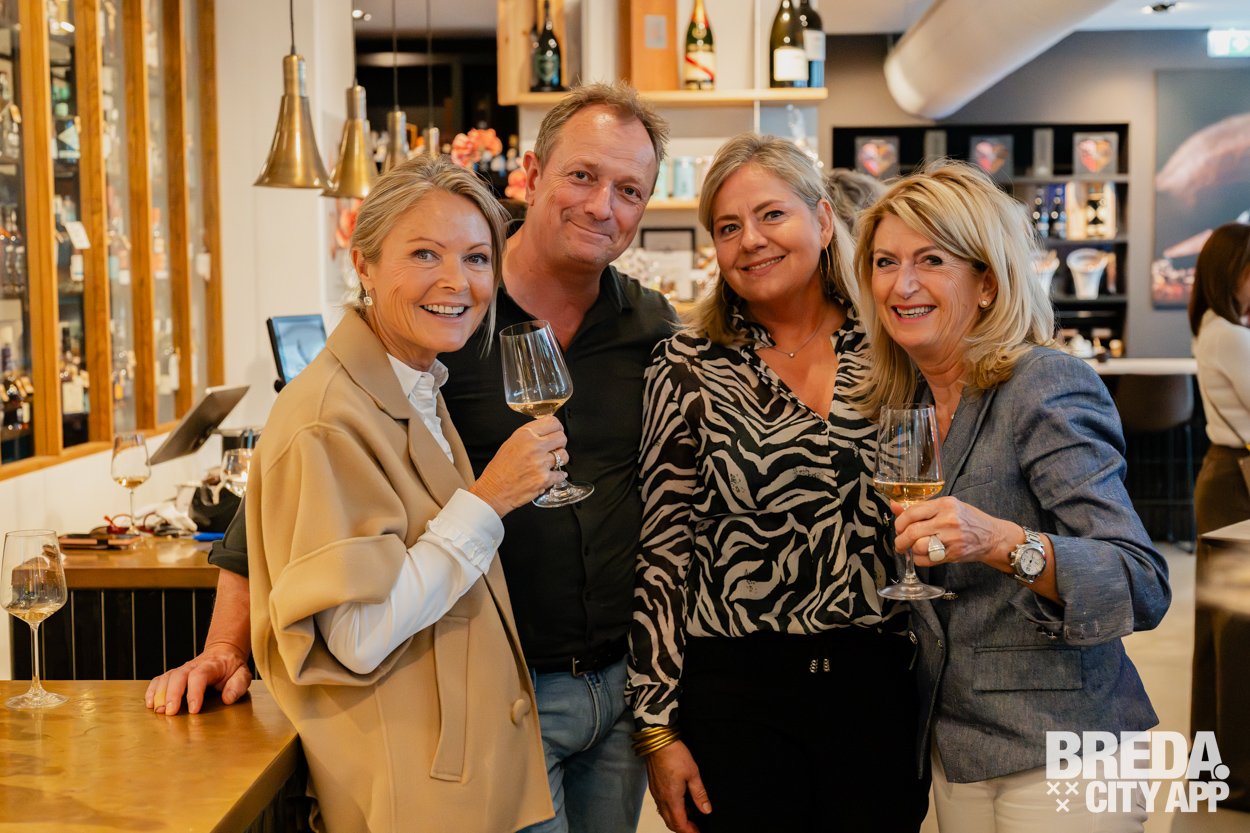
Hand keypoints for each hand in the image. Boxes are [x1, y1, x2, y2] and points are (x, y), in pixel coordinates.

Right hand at [145, 640, 251, 715]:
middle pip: (178, 676)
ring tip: (158, 710)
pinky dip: (152, 691)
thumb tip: (228, 698)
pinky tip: (150, 704)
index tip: (193, 710)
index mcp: (211, 665)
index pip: (199, 676)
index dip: (195, 692)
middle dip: (172, 694)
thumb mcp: (243, 674)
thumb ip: (238, 685)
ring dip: (160, 694)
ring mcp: (182, 669)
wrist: (223, 653)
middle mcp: (193, 665)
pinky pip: (159, 679)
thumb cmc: (232, 668)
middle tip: (170, 712)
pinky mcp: (174, 675)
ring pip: (167, 677)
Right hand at [470, 415, 567, 516]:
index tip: (557, 431)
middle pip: (562, 437)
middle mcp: (534, 447)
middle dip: (560, 443)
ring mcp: (540, 463)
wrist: (494, 490)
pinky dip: (558, 476)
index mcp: (525, 435)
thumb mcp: (511, 443)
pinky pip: (561, 474)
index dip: (558, 427)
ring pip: (564, 455)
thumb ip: (530, 435)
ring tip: (550, 463)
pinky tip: (549, 474)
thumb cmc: (500, 468)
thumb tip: (546, 432)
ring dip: (559, 459)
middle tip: (554, 448)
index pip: (552, 422)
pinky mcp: (545, 479)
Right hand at [645, 740, 711, 832]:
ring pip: (665, 815)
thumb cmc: (674, 754)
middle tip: (695, 829)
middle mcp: (661, 798)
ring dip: (676, 820)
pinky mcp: (654, 787)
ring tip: (690, 818)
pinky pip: (662, 805)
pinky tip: (680, 804)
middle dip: (683, 829)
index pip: (680, 824)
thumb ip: (699, 794)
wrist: (657, 740)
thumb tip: (706, 810)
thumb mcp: (693, 773)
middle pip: (671, 823)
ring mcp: (656, 793)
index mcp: (671, 798)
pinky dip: (671, 810)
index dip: (690, 831)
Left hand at [890, 496, 1015, 567]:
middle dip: (900, 540)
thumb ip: (921, 508)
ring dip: (910, 550)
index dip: (899, 522)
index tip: (898, 528)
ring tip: (912, 549)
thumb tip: (894, 506)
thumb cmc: (967, 519)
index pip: (912, 512)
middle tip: (899, 543)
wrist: (992, 536)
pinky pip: (927, 560)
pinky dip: (919, 560)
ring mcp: (951, 538)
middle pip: (912, 532)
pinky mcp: (953, 554)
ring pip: (918, 547)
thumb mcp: (947, 507)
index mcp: (945, 504)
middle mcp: (948, 520)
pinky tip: (922, 555)